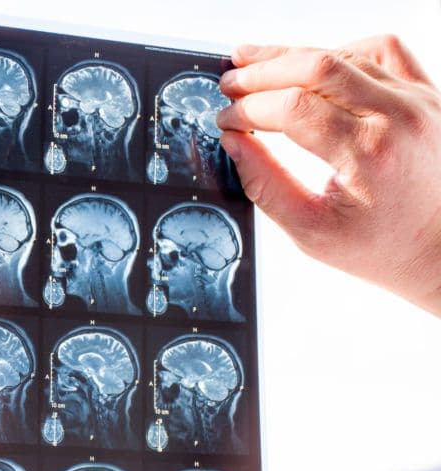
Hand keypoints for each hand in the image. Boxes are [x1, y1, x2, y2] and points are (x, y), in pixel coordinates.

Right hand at [217, 35, 440, 315]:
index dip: (247, 109)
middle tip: (228, 82)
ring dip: (293, 57)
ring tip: (255, 64)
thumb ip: (265, 185)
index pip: (292, 109)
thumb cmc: (380, 247)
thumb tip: (232, 142)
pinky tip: (316, 69)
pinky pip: (383, 50)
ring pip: (345, 54)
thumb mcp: (311, 231)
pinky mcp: (427, 93)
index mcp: (367, 155)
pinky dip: (343, 52)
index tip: (224, 119)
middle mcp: (397, 117)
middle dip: (262, 71)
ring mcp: (417, 100)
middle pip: (316, 67)